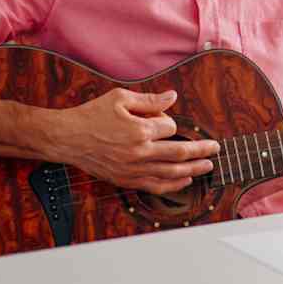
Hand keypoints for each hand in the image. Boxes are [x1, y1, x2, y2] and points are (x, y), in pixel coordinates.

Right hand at [43, 88, 219, 193]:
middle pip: (179, 153)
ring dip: (193, 170)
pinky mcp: (126, 180)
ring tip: (208, 167)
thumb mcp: (120, 98)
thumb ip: (149, 99)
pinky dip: (173, 185)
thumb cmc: (91, 115)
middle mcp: (139, 153)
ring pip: (171, 173)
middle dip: (201, 151)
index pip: (170, 127)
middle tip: (215, 149)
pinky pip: (156, 186)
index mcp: (139, 130)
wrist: (67, 138)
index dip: (170, 121)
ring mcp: (133, 169)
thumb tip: (172, 97)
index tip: (163, 118)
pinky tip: (185, 181)